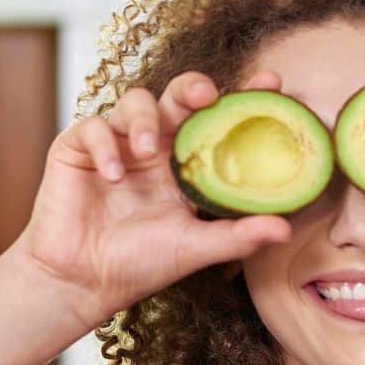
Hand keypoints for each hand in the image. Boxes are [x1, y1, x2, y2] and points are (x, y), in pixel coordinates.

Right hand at [11, 70, 291, 329]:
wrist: (83, 282)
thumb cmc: (141, 264)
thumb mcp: (195, 248)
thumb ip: (238, 236)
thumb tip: (286, 229)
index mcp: (187, 164)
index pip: (218, 122)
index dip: (243, 99)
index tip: (272, 82)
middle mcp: (156, 146)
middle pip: (179, 96)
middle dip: (193, 86)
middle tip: (205, 94)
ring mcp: (118, 143)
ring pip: (136, 102)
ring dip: (145, 121)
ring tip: (147, 152)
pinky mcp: (78, 147)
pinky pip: (93, 127)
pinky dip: (105, 146)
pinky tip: (113, 176)